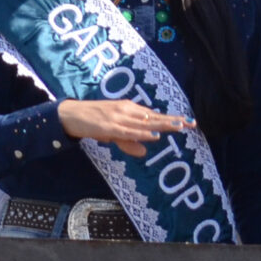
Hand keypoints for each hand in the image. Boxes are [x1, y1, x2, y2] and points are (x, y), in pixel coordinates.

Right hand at [57, 99, 190, 156]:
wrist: (70, 114)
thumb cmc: (93, 121)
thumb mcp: (114, 133)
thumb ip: (129, 142)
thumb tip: (145, 151)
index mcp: (130, 109)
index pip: (155, 115)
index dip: (171, 118)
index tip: (188, 122)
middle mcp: (127, 111)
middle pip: (154, 117)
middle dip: (172, 121)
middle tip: (191, 123)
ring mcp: (119, 118)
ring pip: (144, 123)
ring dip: (162, 125)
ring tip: (178, 127)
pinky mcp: (109, 127)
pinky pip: (129, 131)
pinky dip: (142, 133)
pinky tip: (154, 135)